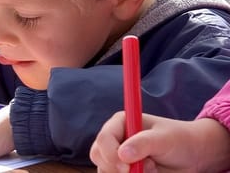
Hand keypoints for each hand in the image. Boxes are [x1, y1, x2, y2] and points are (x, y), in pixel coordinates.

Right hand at [91, 111, 229, 171]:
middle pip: (98, 155)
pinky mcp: (123, 171)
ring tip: (151, 169)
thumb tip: (122, 154)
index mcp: (120, 124)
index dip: (110, 153)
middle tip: (136, 172)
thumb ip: (143, 143)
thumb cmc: (179, 140)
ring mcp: (118, 157)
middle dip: (115, 167)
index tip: (126, 166)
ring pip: (105, 170)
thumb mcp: (164, 138)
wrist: (193, 155)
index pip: (104, 138)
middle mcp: (115, 140)